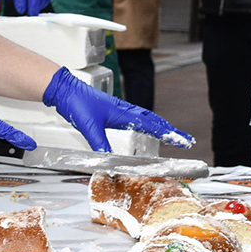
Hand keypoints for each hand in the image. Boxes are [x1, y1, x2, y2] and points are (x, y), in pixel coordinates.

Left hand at [42, 66, 193, 151]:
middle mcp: (124, 110)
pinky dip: (146, 123)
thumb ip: (99, 144)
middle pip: (154, 120)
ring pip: (146, 118)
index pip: (152, 124)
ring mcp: (119, 110)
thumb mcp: (89, 126)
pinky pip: (136, 118)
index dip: (169, 133)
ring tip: (171, 134)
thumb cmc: (77, 103)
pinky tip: (144, 128)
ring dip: (160, 126)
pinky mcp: (113, 111)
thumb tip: (108, 161)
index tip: (183, 140)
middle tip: (185, 140)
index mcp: (123, 112)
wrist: (65, 90)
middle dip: (170, 131)